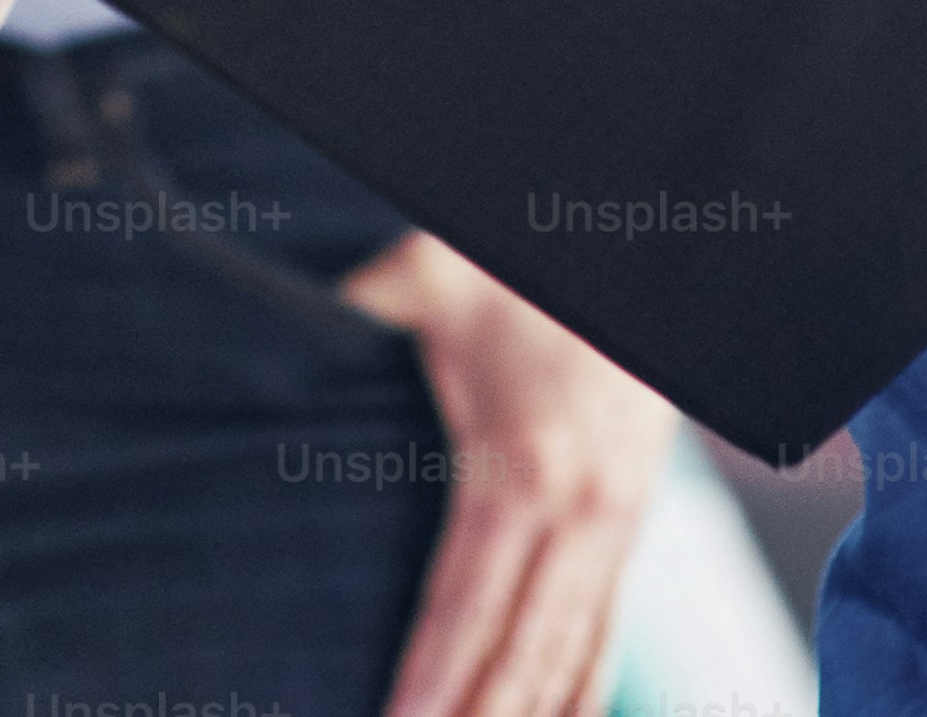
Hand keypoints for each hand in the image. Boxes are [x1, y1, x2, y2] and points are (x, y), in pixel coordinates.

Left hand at [335, 232, 673, 716]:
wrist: (634, 253)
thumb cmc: (520, 271)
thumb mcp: (434, 277)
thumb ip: (362, 306)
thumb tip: (292, 321)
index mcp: (520, 466)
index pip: (464, 606)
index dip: (430, 681)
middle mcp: (576, 510)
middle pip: (521, 652)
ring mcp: (614, 523)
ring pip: (571, 654)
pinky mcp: (632, 523)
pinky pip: (605, 628)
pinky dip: (582, 690)